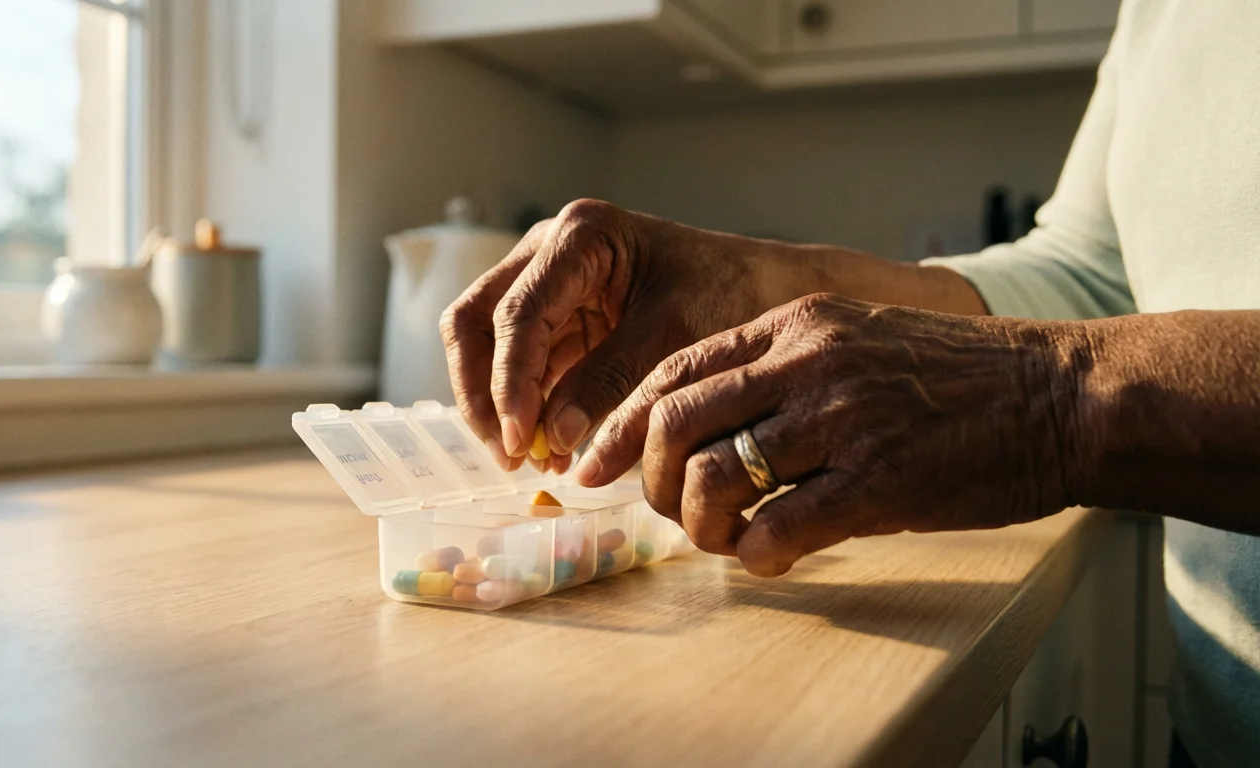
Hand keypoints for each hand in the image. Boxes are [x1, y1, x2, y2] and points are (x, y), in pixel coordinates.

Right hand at [441, 199, 811, 470]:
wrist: (765, 288)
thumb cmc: (729, 294)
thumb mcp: (673, 337)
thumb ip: (609, 381)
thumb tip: (552, 439)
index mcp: (580, 236)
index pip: (517, 312)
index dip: (509, 380)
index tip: (520, 438)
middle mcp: (548, 251)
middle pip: (475, 321)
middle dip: (484, 391)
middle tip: (510, 454)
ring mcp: (546, 284)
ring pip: (484, 345)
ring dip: (498, 404)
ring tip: (531, 461)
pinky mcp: (556, 321)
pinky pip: (519, 365)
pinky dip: (526, 407)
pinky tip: (548, 452)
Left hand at [577, 293, 1081, 575]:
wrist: (1063, 393)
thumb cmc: (958, 376)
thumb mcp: (858, 338)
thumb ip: (782, 369)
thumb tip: (706, 427)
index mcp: (796, 326)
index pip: (675, 370)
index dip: (623, 423)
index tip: (594, 465)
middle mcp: (809, 363)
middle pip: (679, 423)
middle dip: (653, 481)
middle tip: (671, 512)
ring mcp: (844, 419)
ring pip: (719, 477)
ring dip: (703, 525)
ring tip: (727, 539)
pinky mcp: (880, 480)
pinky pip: (780, 528)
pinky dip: (757, 555)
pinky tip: (770, 558)